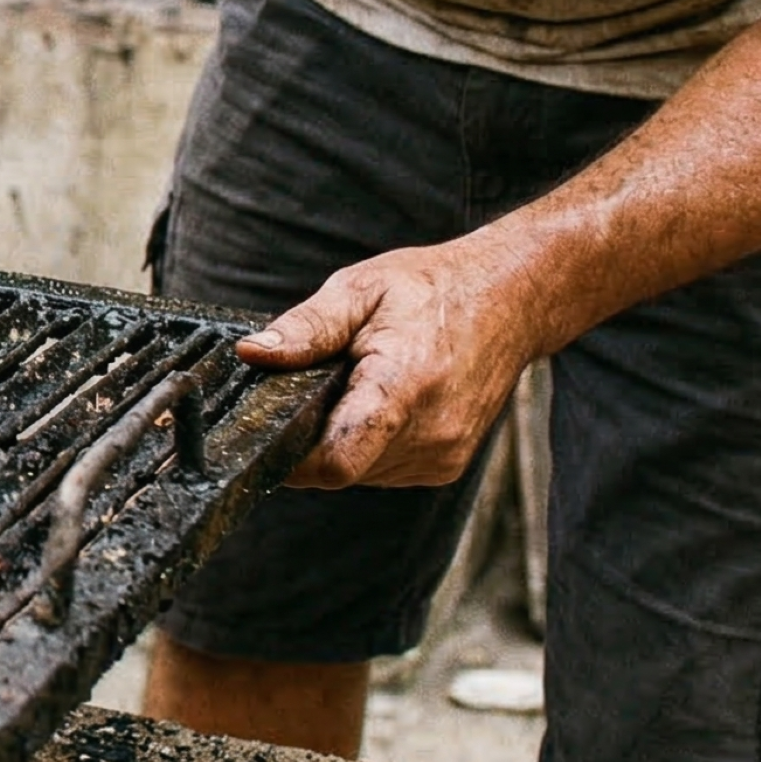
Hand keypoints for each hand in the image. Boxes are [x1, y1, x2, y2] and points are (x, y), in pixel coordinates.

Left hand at [235, 238, 553, 488]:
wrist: (509, 301)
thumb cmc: (431, 289)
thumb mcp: (358, 289)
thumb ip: (306, 328)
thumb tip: (251, 353)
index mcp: (403, 388)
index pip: (336, 460)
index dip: (291, 457)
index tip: (265, 430)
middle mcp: (430, 433)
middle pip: (340, 467)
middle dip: (312, 437)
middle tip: (316, 388)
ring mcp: (443, 454)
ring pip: (360, 473)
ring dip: (341, 441)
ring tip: (354, 389)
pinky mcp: (447, 465)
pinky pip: (384, 470)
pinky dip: (368, 445)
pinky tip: (377, 405)